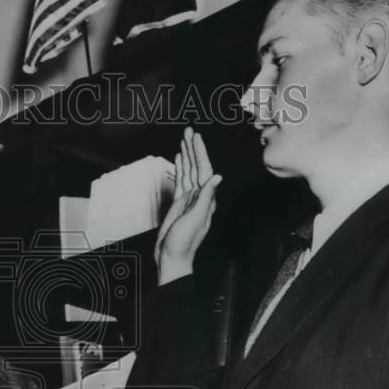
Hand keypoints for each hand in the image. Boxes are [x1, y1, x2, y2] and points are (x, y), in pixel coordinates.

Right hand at [155, 127, 220, 284]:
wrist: (171, 257)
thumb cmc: (184, 242)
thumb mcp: (195, 219)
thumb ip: (205, 198)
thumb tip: (216, 177)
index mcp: (205, 199)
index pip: (204, 170)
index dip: (200, 153)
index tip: (195, 138)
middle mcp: (199, 196)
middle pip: (196, 167)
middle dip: (193, 149)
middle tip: (189, 131)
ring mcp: (189, 199)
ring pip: (188, 172)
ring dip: (187, 155)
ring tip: (184, 140)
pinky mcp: (179, 203)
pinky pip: (181, 181)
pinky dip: (180, 169)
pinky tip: (179, 159)